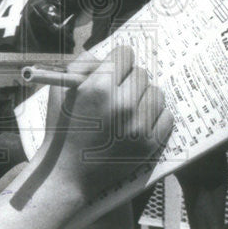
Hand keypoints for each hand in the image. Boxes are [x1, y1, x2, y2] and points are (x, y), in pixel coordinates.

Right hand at [45, 45, 173, 199]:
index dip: (118, 61)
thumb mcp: (61, 91)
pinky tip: (139, 122)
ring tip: (129, 109)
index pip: (125, 55)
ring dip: (144, 97)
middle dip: (129, 80)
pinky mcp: (150, 144)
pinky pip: (166, 116)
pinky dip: (155, 117)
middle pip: (141, 73)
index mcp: (99, 87)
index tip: (115, 70)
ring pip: (157, 93)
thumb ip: (82, 65)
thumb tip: (107, 54)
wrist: (66, 174)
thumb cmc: (62, 130)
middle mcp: (122, 104)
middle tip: (119, 93)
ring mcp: (138, 125)